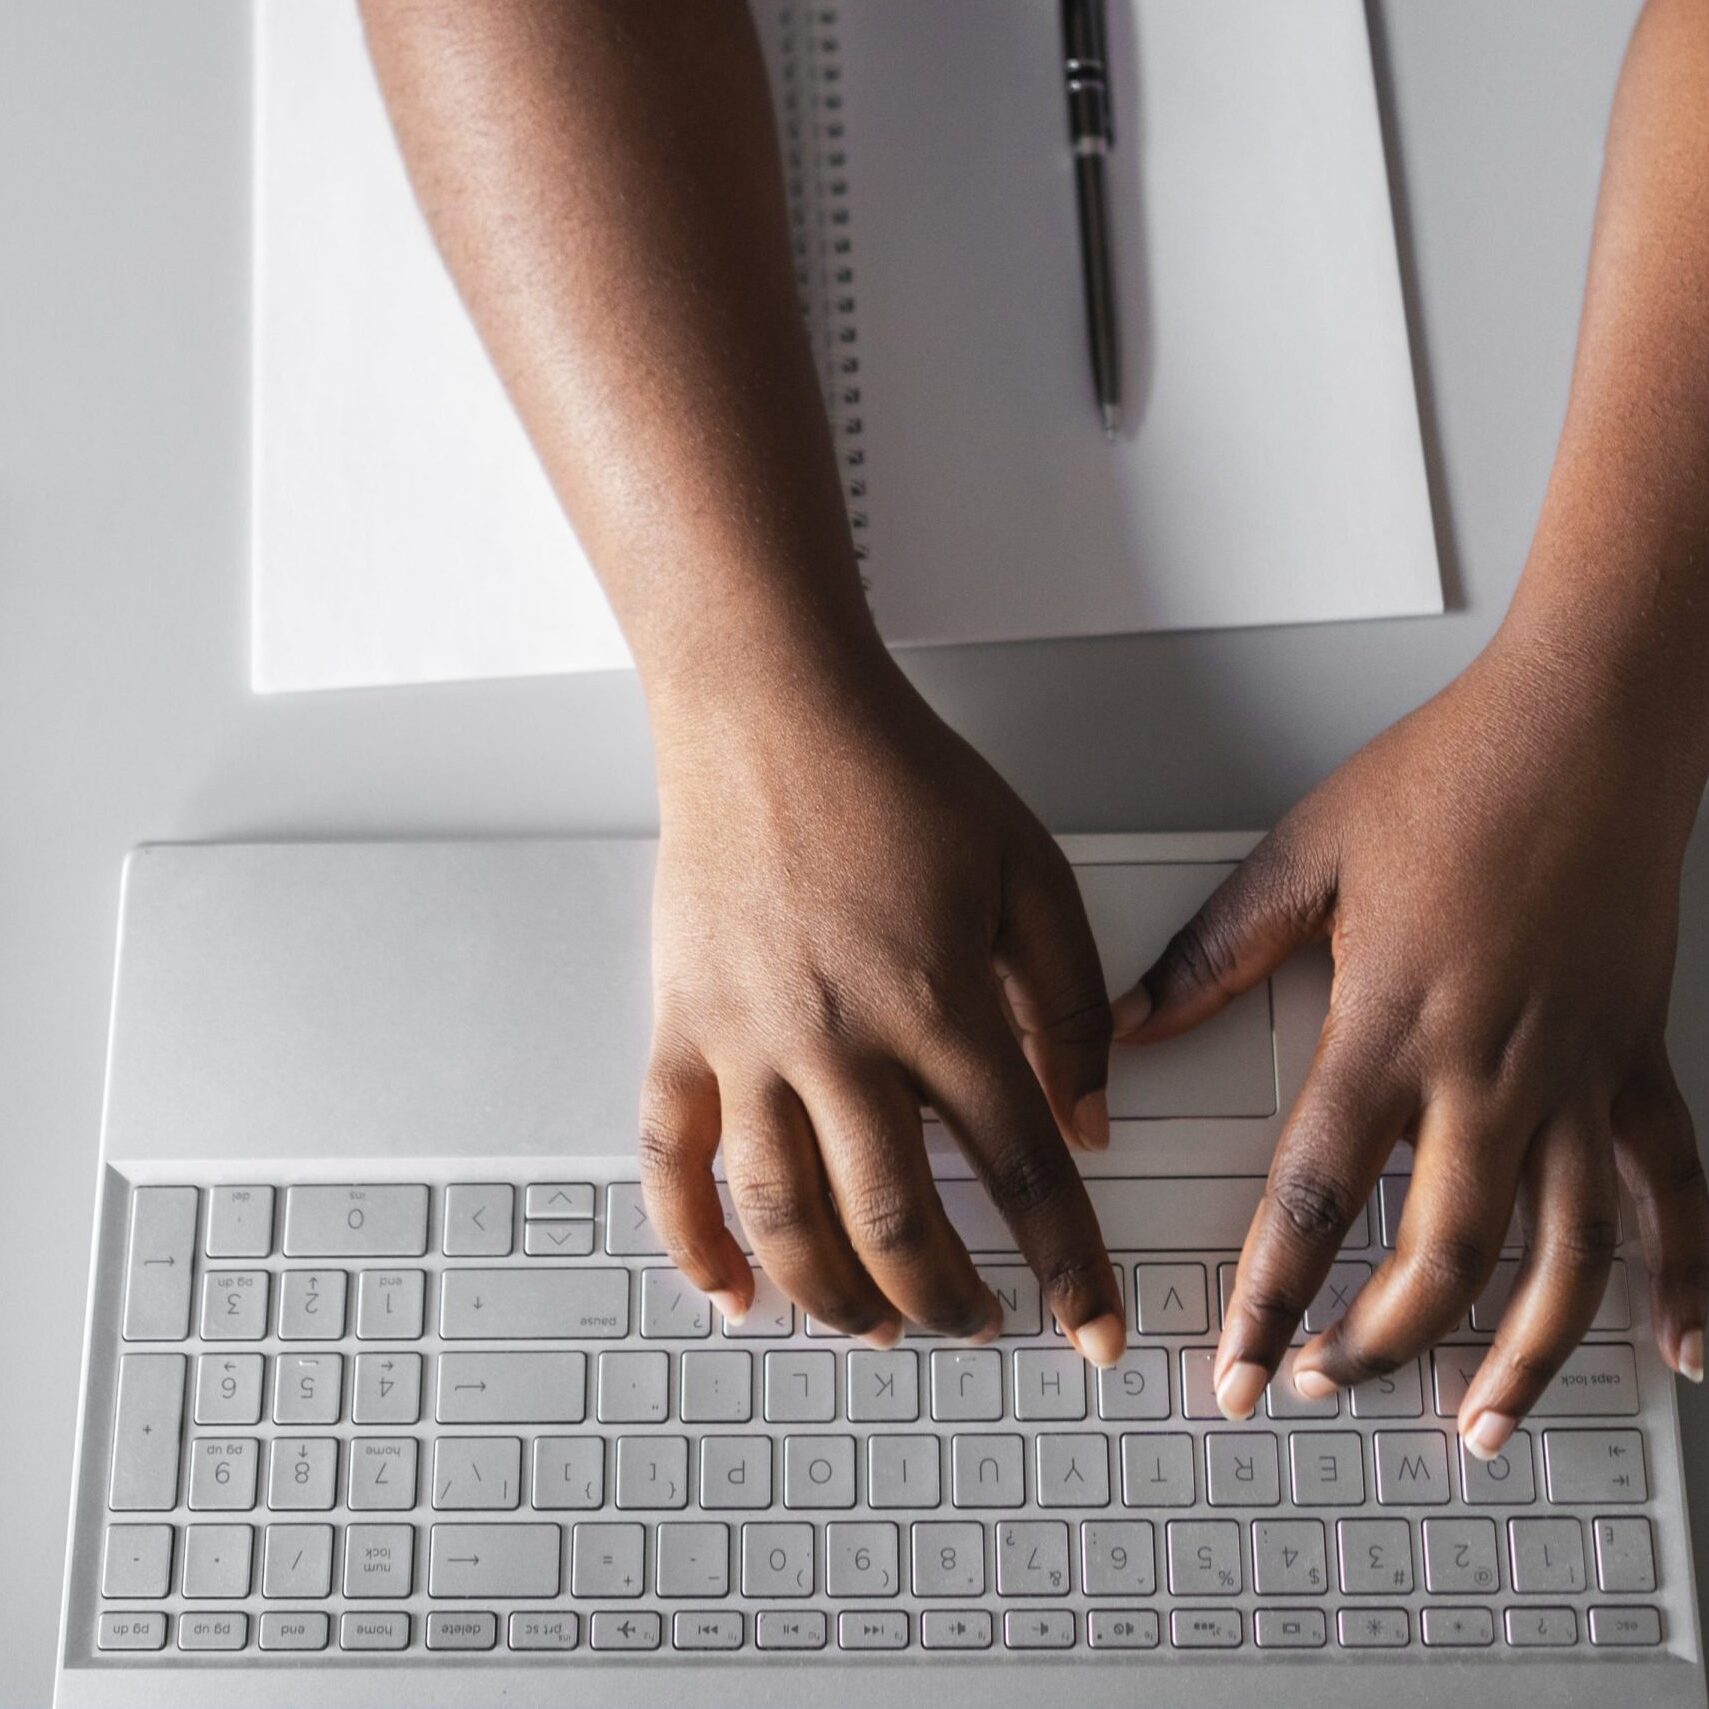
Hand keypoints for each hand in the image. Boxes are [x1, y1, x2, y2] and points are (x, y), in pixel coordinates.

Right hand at [638, 658, 1126, 1363]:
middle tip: (981, 1324)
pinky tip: (731, 1293)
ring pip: (784, 1215)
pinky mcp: (679, 1027)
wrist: (771, 713)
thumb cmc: (896, 778)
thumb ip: (1072, 1001)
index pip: (1020, 1170)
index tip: (1091, 1330)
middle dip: (950, 1300)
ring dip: (837, 1297)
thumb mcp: (1027, 873)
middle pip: (897, 1222)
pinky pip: (668, 1161)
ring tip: (877, 1329)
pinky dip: (694, 1242)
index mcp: (939, 1001)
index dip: (1067, 1266)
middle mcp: (839, 1038)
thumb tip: (1087, 1119)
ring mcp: (745, 1040)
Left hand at [1114, 626, 1708, 1454]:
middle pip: (1435, 1257)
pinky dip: (1691, 1275)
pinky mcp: (1635, 1060)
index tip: (1239, 1369)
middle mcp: (1488, 1074)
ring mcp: (1575, 1077)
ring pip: (1561, 1256)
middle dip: (1376, 1344)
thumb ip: (1212, 952)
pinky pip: (1676, 1188)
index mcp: (1389, 1029)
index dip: (1268, 1300)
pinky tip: (1683, 1349)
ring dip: (1518, 1352)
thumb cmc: (1453, 775)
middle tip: (1325, 1386)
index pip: (1313, 1200)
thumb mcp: (1302, 855)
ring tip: (1478, 1421)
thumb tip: (1132, 1021)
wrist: (1591, 722)